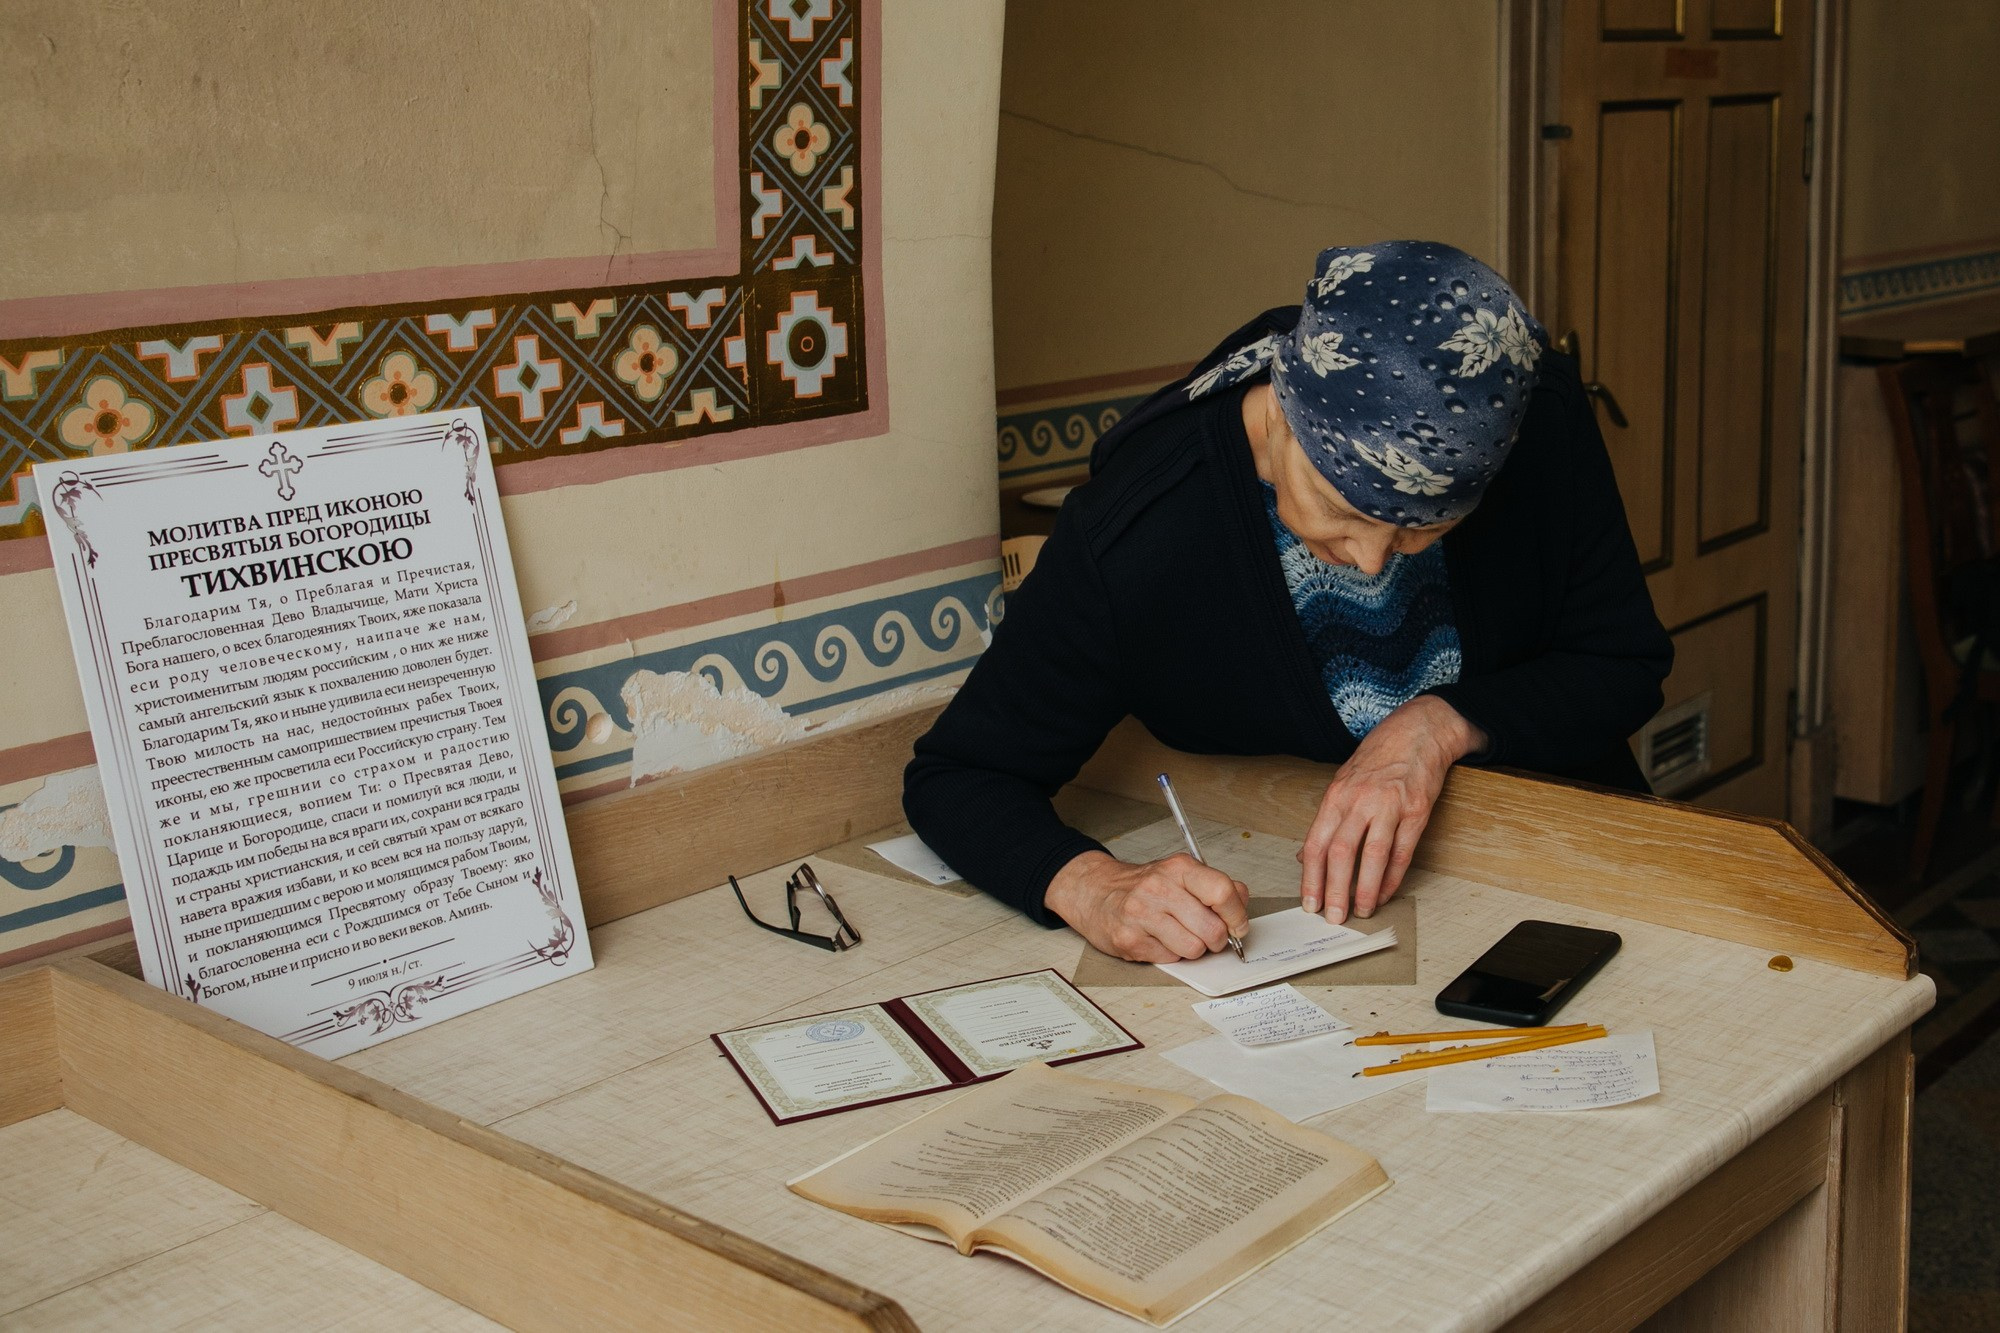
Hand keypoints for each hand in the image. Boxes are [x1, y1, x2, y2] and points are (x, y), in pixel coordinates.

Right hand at [1044, 850, 1249, 961]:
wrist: (1094, 892)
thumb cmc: (1141, 886)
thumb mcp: (1180, 874)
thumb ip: (1215, 885)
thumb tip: (1242, 901)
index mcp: (1178, 868)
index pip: (1222, 892)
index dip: (1238, 916)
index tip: (1238, 927)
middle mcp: (1159, 888)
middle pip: (1212, 928)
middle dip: (1216, 940)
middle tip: (1207, 936)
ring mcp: (1142, 915)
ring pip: (1194, 949)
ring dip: (1192, 948)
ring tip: (1179, 936)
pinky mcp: (1129, 940)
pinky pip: (1170, 959)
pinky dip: (1170, 954)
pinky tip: (1157, 940)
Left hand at [1299, 695, 1486, 923]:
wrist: (1418, 732)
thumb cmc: (1378, 759)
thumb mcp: (1343, 783)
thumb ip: (1326, 821)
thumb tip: (1305, 856)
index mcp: (1336, 796)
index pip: (1316, 843)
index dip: (1310, 877)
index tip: (1309, 903)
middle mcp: (1359, 801)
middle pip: (1340, 852)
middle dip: (1334, 890)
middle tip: (1333, 916)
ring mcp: (1389, 805)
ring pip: (1372, 856)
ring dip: (1365, 889)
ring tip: (1362, 911)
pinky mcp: (1416, 811)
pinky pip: (1402, 852)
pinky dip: (1392, 877)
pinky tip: (1386, 893)